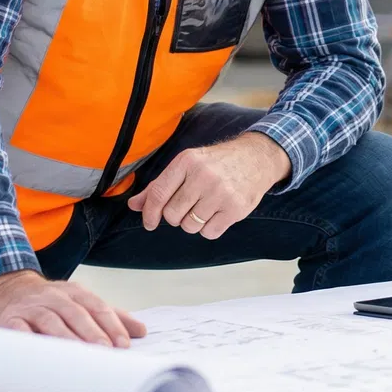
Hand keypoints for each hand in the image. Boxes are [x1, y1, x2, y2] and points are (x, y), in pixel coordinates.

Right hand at [0, 270, 146, 346]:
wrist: (6, 288)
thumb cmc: (50, 302)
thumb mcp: (80, 302)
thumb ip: (109, 316)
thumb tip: (140, 331)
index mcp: (74, 292)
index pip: (96, 306)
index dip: (111, 324)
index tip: (123, 344)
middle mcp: (53, 296)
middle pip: (75, 312)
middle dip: (92, 332)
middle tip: (105, 350)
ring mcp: (31, 307)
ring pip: (50, 320)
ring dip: (66, 337)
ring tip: (79, 356)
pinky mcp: (9, 319)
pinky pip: (18, 329)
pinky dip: (28, 339)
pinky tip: (39, 353)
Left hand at [127, 132, 290, 238]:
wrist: (257, 158)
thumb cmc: (217, 163)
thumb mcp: (188, 165)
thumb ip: (160, 185)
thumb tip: (134, 205)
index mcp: (187, 161)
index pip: (158, 193)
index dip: (149, 212)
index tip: (149, 222)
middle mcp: (203, 176)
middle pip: (172, 214)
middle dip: (175, 216)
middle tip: (187, 207)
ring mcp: (220, 193)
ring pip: (189, 226)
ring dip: (193, 223)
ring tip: (204, 208)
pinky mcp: (235, 208)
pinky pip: (209, 233)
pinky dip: (209, 229)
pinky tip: (216, 214)